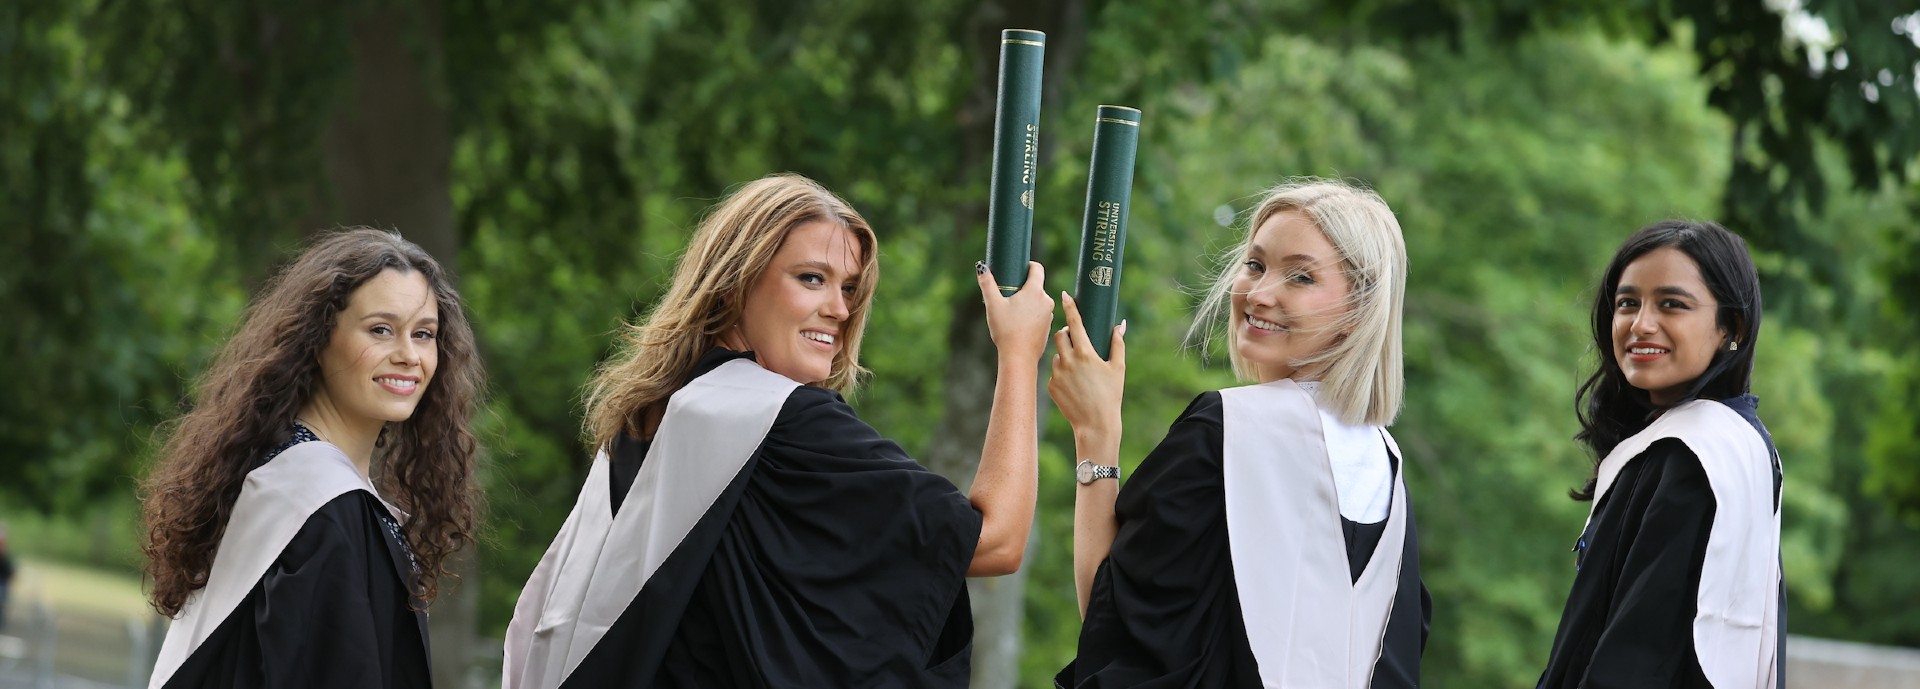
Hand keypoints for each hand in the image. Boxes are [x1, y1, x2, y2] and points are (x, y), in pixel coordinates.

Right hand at [976, 261, 1054, 362]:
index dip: (1029, 265)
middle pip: (1036, 286)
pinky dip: (1031, 315)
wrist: (1019, 357)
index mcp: (1035, 291)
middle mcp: (1046, 301)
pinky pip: (1040, 314)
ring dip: (1028, 302)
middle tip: (1008, 295)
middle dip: (1023, 287)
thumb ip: (987, 284)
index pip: (1038, 269)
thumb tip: (981, 267)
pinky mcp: (1048, 327)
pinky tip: (1019, 324)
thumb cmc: (1006, 330)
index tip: (1020, 268)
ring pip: (1038, 301)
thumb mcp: (993, 304)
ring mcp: (1049, 315)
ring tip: (1012, 312)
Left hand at [1048, 292, 1125, 437]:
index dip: (1069, 307)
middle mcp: (1068, 361)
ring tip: (1079, 368)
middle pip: (1060, 335)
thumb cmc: (1110, 395)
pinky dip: (1062, 372)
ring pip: (1056, 354)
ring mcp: (1057, 374)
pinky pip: (1054, 371)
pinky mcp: (1050, 385)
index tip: (1064, 295)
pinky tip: (1074, 384)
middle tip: (1076, 339)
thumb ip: (1118, 343)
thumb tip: (1120, 324)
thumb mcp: (1118, 368)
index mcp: (1085, 353)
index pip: (1075, 323)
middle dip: (1066, 333)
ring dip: (1065, 354)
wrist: (1095, 424)